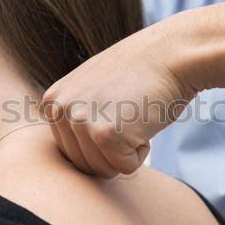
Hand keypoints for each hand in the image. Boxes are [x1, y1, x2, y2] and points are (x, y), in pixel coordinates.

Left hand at [42, 23, 195, 177]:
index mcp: (52, 101)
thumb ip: (74, 114)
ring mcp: (80, 121)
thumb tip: (72, 150)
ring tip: (133, 114)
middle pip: (84, 165)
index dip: (100, 140)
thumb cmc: (140, 74)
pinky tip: (144, 120)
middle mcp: (59, 110)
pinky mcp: (105, 135)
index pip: (70, 152)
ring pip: (103, 170)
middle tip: (127, 112)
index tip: (115, 109)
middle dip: (112, 149)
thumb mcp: (91, 88)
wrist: (171, 54)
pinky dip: (142, 151)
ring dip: (126, 151)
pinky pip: (126, 168)